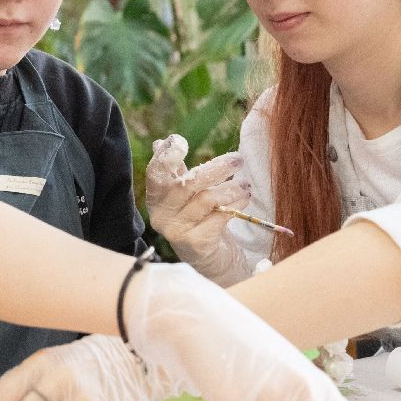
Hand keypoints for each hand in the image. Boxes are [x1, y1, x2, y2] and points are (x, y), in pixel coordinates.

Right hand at [145, 134, 250, 283]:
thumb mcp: (185, 194)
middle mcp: (161, 215)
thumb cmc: (197, 219)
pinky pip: (219, 217)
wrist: (208, 258)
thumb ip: (176, 170)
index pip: (155, 173)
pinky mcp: (195, 243)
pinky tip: (245, 199)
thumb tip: (161, 142)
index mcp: (156, 198)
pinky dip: (235, 205)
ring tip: (245, 184)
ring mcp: (177, 231)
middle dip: (215, 169)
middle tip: (238, 159)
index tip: (180, 142)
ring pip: (206, 200)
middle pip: (186, 184)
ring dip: (231, 189)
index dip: (165, 156)